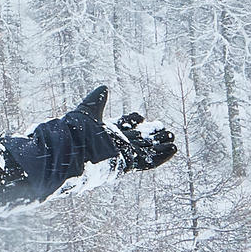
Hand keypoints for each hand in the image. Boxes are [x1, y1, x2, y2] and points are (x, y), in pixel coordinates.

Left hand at [64, 85, 178, 172]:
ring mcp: (124, 155)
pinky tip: (173, 150)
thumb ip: (97, 100)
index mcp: (106, 133)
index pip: (122, 126)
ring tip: (172, 139)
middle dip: (152, 134)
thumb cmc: (79, 132)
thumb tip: (104, 87)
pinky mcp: (130, 163)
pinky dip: (162, 156)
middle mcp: (116, 145)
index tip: (140, 116)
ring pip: (146, 150)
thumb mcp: (88, 111)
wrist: (77, 150)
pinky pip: (149, 162)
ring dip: (160, 146)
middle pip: (138, 139)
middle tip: (164, 129)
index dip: (131, 120)